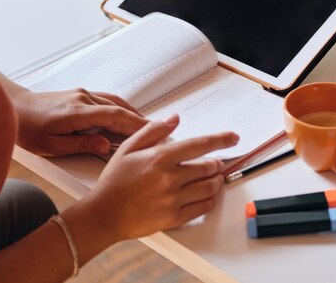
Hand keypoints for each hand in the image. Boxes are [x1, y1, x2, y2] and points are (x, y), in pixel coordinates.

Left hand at [12, 88, 147, 156]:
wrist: (15, 108)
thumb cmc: (28, 128)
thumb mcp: (51, 146)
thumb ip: (81, 144)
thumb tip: (106, 144)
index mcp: (77, 112)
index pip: (115, 116)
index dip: (136, 124)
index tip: (152, 131)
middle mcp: (83, 99)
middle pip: (119, 109)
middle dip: (140, 121)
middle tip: (158, 131)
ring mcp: (83, 94)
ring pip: (116, 103)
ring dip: (133, 113)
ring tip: (147, 125)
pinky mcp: (81, 94)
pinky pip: (108, 100)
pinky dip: (122, 107)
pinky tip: (128, 114)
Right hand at [82, 114, 237, 240]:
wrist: (102, 215)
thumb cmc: (114, 182)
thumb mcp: (129, 148)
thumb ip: (153, 130)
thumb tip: (174, 118)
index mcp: (161, 158)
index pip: (200, 144)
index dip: (221, 139)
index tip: (232, 137)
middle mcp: (170, 178)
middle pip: (209, 167)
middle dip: (216, 164)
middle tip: (215, 164)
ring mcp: (173, 199)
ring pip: (210, 187)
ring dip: (216, 181)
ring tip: (212, 178)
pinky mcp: (174, 217)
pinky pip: (203, 207)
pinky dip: (209, 200)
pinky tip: (205, 196)